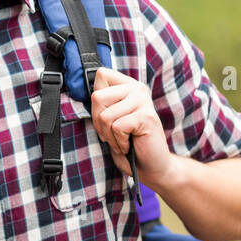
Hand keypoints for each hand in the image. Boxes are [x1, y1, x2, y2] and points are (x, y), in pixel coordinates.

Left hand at [90, 67, 175, 189]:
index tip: (107, 116)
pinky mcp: (146, 116)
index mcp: (128, 85)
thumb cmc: (128, 143)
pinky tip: (129, 144)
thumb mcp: (110, 119)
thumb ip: (103, 102)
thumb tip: (91, 93)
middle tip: (113, 133)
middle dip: (99, 122)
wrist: (149, 166)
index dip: (96, 101)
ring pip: (105, 116)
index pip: (101, 75)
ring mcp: (143, 101)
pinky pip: (117, 127)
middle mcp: (137, 88)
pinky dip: (119, 142)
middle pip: (97, 97)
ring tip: (122, 140)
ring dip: (110, 136)